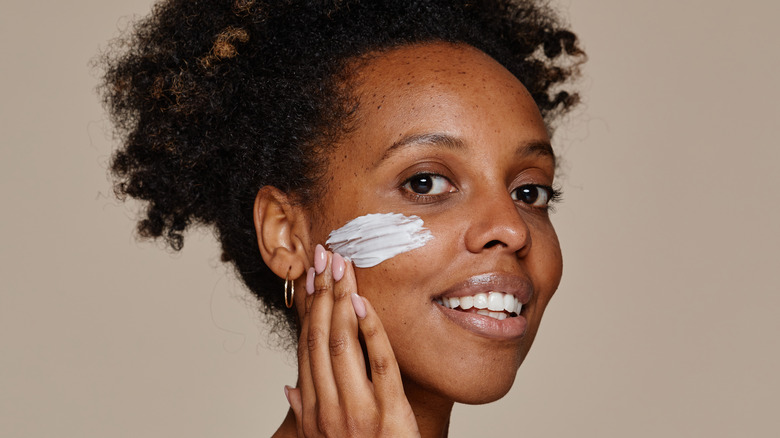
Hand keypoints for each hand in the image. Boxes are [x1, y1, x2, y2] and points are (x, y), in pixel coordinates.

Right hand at [285, 245, 419, 436]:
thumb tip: (286, 387)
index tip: (309, 275)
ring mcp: (358, 412)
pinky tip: (365, 303)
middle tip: (325, 255)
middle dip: (322, 293)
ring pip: (344, 345)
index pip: (306, 346)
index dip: (308, 308)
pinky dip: (370, 330)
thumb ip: (303, 413)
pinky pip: (379, 364)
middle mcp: (329, 408)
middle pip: (321, 338)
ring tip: (342, 267)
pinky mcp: (390, 415)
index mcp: (313, 410)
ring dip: (342, 301)